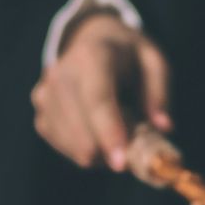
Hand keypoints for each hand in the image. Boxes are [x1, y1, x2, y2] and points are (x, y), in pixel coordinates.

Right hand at [31, 12, 171, 170]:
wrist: (91, 41)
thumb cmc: (128, 56)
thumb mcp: (153, 61)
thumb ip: (160, 92)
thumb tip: (164, 127)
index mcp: (92, 56)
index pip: (97, 99)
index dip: (108, 133)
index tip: (121, 164)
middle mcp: (61, 74)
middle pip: (81, 129)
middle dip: (110, 150)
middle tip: (136, 149)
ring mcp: (45, 95)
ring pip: (72, 145)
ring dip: (101, 152)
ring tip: (118, 131)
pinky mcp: (41, 114)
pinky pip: (63, 147)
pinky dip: (86, 150)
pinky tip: (99, 134)